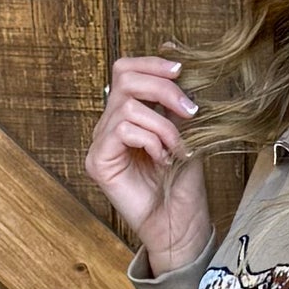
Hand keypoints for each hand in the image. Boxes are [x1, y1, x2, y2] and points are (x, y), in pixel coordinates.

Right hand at [85, 52, 212, 269]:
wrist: (180, 225)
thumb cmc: (183, 185)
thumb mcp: (187, 133)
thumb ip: (177, 103)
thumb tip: (177, 62)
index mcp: (128, 115)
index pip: (127, 70)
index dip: (152, 63)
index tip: (181, 71)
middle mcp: (110, 126)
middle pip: (124, 77)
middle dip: (162, 88)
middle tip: (190, 110)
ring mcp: (101, 143)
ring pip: (127, 107)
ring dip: (162, 125)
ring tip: (178, 149)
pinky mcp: (98, 162)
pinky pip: (121, 130)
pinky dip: (149, 140)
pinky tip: (161, 159)